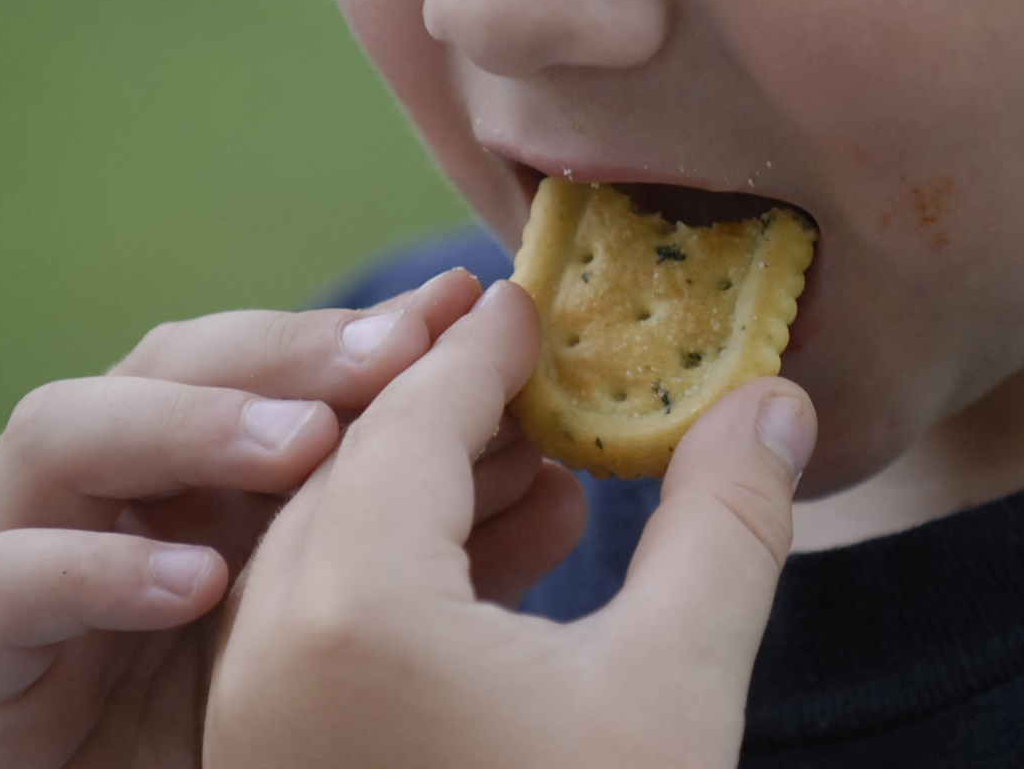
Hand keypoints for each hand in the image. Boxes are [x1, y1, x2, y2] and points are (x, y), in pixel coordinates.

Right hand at [0, 267, 575, 768]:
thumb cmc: (296, 757)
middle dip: (284, 347)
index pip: (277, 362)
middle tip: (392, 353)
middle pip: (168, 360)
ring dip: (182, 423)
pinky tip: (197, 585)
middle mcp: (124, 502)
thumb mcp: (402, 638)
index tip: (470, 309)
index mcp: (219, 477)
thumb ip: (468, 553)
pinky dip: (89, 571)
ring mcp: (40, 573)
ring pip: (54, 434)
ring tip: (301, 448)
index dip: (364, 327)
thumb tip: (564, 474)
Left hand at [203, 279, 816, 768]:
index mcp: (354, 612)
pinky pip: (308, 617)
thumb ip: (724, 528)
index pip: (414, 415)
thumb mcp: (676, 696)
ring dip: (411, 484)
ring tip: (520, 458)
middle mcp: (270, 651)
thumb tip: (774, 401)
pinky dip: (386, 565)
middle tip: (535, 366)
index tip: (539, 301)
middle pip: (351, 464)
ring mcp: (249, 719)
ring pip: (321, 541)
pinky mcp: (261, 766)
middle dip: (443, 403)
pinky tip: (479, 570)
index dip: (484, 347)